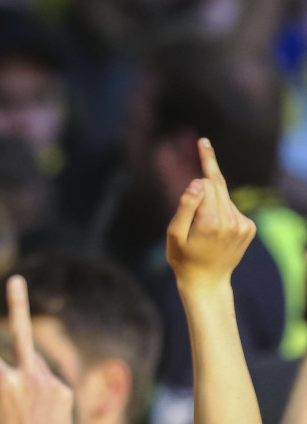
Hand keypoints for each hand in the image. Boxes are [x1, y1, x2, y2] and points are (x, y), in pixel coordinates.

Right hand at [0, 275, 71, 423]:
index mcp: (4, 379)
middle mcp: (30, 375)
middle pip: (20, 335)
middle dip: (16, 304)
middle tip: (15, 279)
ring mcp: (51, 382)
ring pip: (33, 364)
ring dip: (26, 375)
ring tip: (26, 407)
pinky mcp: (66, 391)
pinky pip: (48, 381)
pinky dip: (42, 392)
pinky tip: (40, 414)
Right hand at [166, 138, 255, 289]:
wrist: (207, 281)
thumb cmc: (183, 258)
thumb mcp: (174, 234)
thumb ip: (184, 207)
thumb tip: (197, 183)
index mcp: (211, 221)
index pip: (207, 183)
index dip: (202, 165)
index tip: (203, 141)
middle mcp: (231, 221)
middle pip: (217, 185)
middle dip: (207, 172)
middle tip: (203, 142)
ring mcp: (243, 225)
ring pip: (224, 196)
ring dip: (211, 200)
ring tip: (199, 222)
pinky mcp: (249, 228)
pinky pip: (231, 207)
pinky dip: (220, 210)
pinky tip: (213, 226)